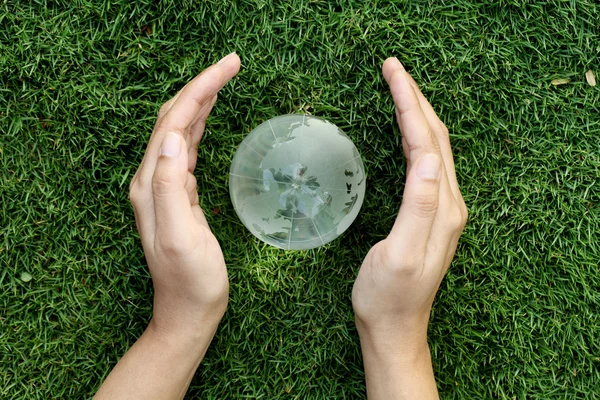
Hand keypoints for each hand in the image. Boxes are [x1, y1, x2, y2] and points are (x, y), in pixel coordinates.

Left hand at [128, 52, 240, 338]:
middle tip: (231, 63)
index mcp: (151, 184)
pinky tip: (209, 117)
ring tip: (223, 78)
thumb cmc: (191, 280)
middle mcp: (153, 180)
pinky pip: (189, 149)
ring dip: (200, 101)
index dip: (200, 90)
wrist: (189, 311)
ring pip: (181, 130)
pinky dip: (200, 125)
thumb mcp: (182, 236)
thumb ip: (170, 187)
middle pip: (174, 119)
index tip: (229, 66)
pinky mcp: (181, 194)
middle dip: (201, 86)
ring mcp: (165, 186)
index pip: (174, 123)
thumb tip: (175, 137)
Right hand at [352, 57, 466, 398]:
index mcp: (442, 207)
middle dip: (415, 98)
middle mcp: (448, 203)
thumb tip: (429, 158)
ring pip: (433, 147)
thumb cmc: (388, 295)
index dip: (410, 102)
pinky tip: (405, 132)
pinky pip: (426, 163)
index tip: (393, 71)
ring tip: (399, 88)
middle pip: (435, 137)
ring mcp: (441, 209)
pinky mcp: (429, 214)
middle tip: (393, 67)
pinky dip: (415, 137)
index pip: (428, 141)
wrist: (393, 327)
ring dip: (417, 113)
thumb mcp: (401, 253)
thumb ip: (419, 205)